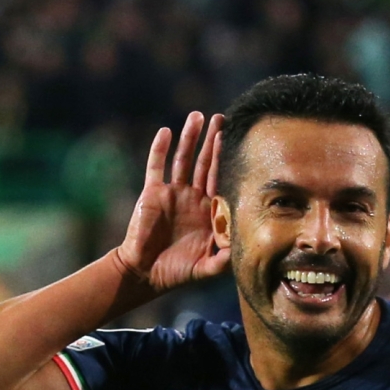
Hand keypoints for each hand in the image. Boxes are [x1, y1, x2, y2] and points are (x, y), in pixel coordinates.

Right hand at [114, 111, 229, 294]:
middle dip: (212, 141)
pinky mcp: (152, 192)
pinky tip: (166, 132)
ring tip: (197, 116)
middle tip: (221, 118)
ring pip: (182, 159)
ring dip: (190, 138)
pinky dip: (159, 148)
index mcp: (208, 211)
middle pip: (205, 163)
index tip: (235, 139)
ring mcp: (172, 193)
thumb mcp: (207, 268)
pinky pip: (156, 166)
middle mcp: (192, 197)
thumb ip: (225, 259)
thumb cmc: (178, 272)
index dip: (227, 160)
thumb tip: (243, 248)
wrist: (146, 273)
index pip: (221, 179)